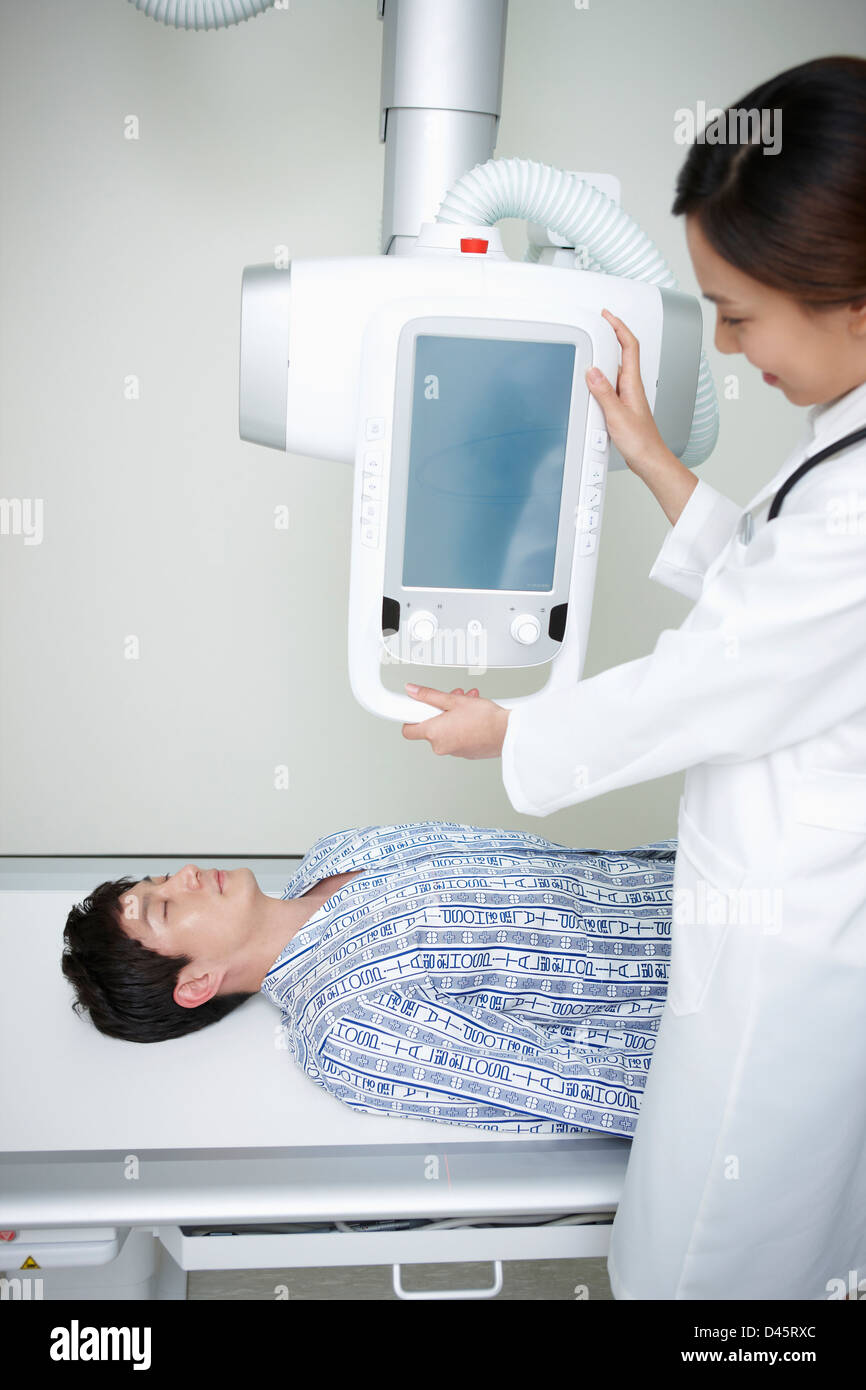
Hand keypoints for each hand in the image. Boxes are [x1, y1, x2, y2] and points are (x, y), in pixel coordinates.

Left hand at [401, 684, 509, 758]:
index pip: (408, 730)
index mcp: (433, 733)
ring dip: (453, 717)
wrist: (506, 733)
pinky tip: (473, 718)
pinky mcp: (465, 753)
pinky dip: (461, 728)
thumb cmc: (485, 719)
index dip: (410, 717)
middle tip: (451, 701)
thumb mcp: (454, 700)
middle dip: (439, 712)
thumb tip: (413, 691)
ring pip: (445, 731)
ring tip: (467, 706)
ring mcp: (453, 751)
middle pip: (430, 727)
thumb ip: (429, 695)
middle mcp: (440, 746)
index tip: (414, 708)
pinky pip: (457, 738)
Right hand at [586, 309, 666, 472]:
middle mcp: (631, 386)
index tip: (607, 316)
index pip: (629, 345)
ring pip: (616, 368)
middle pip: (623, 352)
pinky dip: (601, 377)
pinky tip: (592, 383)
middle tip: (598, 324)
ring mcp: (627, 395)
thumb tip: (592, 371)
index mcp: (633, 383)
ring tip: (591, 348)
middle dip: (611, 334)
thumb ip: (603, 393)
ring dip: (605, 356)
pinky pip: (611, 384)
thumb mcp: (616, 416)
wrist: (649, 459)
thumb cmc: (640, 441)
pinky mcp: (623, 405)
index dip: (618, 326)